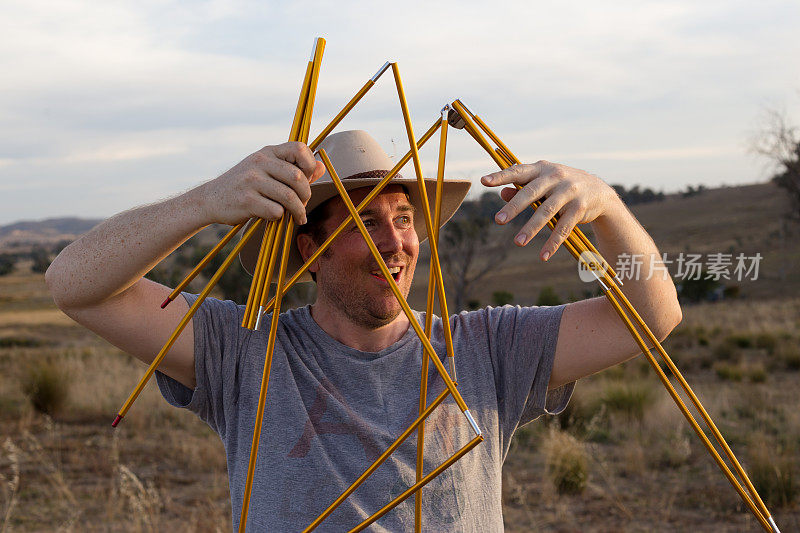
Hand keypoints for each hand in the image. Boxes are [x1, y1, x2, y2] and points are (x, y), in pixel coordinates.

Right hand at [193, 142, 324, 225]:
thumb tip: (322, 166)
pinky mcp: (246, 200)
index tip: (308, 179)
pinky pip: (276, 211)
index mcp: (268, 152)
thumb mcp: (267, 170)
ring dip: (298, 211)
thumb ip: (294, 169)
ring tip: (298, 217)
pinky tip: (275, 218)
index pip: (299, 148)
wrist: (211, 199)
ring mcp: (252, 180)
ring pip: (289, 197)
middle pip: (298, 178)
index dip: (310, 165)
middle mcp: (259, 162)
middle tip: (303, 205)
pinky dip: (279, 217)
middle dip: (306, 195)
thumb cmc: (245, 185)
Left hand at [480, 161, 618, 260]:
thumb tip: (502, 193)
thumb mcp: (543, 183)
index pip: (518, 171)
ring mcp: (569, 192)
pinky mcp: (579, 208)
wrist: (598, 191)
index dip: (501, 176)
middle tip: (498, 220)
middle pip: (531, 193)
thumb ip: (522, 188)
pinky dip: (553, 242)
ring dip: (532, 228)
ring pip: (547, 211)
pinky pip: (564, 227)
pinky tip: (543, 255)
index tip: (484, 182)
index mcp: (542, 168)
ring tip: (518, 242)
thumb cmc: (561, 186)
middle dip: (514, 207)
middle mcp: (555, 177)